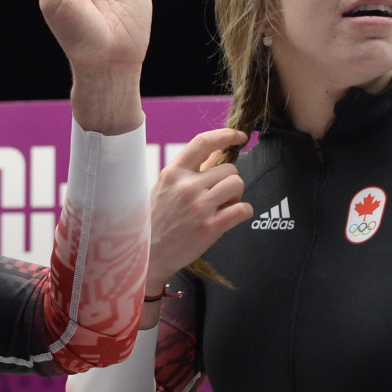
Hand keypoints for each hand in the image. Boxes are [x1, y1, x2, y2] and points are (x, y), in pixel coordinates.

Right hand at [147, 128, 252, 291]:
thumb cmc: (154, 221)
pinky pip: (243, 209)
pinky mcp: (211, 227)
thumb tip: (215, 152)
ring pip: (237, 184)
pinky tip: (231, 217)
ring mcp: (199, 207)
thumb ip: (188, 171)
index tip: (239, 137)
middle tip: (220, 195)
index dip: (226, 135)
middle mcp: (186, 186)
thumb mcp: (164, 188)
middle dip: (230, 180)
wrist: (148, 256)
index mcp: (173, 173)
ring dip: (236, 195)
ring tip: (223, 206)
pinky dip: (243, 212)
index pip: (203, 143)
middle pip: (229, 168)